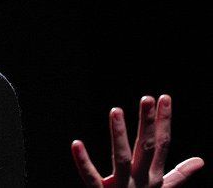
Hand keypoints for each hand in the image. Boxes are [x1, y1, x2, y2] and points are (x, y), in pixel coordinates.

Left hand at [71, 95, 203, 186]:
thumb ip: (178, 174)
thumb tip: (201, 161)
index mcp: (153, 178)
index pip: (161, 144)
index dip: (164, 121)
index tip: (164, 97)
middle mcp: (140, 181)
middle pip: (146, 147)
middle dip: (148, 122)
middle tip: (147, 97)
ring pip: (122, 158)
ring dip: (119, 134)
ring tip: (115, 110)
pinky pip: (90, 177)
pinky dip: (83, 161)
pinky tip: (76, 143)